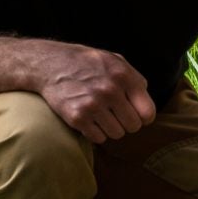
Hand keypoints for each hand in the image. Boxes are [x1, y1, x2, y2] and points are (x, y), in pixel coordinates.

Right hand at [35, 43, 155, 142]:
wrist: (50, 64)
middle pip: (133, 126)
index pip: (147, 113)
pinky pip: (98, 138)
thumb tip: (147, 102)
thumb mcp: (114, 60)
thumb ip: (134, 78)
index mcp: (123, 76)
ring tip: (100, 114)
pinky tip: (88, 118)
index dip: (143, 116)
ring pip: (117, 134)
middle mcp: (110, 90)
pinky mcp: (77, 117)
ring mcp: (93, 105)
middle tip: (114, 113)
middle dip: (126, 122)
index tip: (135, 114)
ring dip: (110, 127)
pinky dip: (95, 132)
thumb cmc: (86, 63)